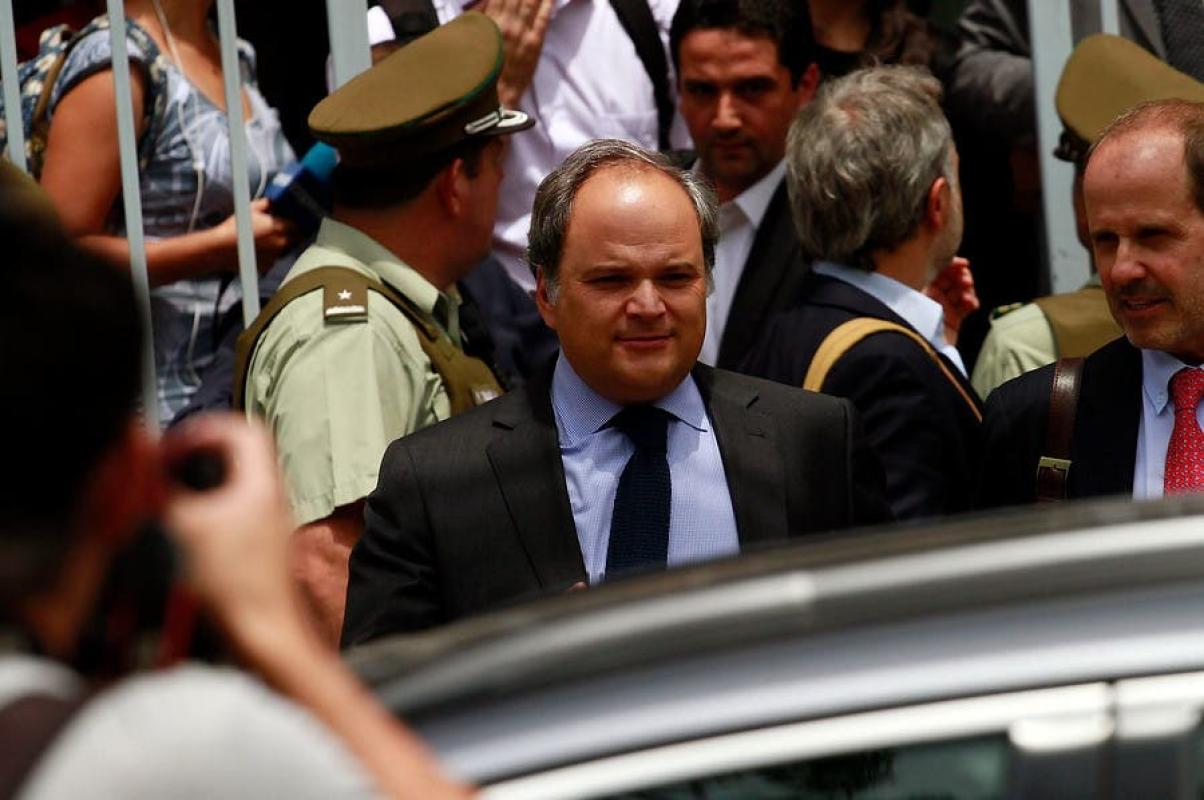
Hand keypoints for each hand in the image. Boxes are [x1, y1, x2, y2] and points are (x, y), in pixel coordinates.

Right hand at [160, 413, 299, 646]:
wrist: (264, 633)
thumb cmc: (233, 583)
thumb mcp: (184, 529)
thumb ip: (162, 492)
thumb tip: (143, 469)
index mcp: (261, 483)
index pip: (242, 429)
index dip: (203, 429)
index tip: (172, 446)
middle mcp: (272, 496)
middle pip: (239, 452)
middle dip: (199, 452)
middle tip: (169, 465)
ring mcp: (270, 521)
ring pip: (235, 481)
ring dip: (202, 481)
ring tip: (171, 495)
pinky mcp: (261, 544)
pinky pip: (234, 509)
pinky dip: (208, 508)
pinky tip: (185, 529)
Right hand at [214, 198, 296, 273]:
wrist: (221, 248)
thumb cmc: (234, 229)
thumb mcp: (250, 208)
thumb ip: (267, 203)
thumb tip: (273, 202)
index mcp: (279, 228)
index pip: (298, 226)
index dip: (293, 223)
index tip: (289, 222)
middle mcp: (281, 243)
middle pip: (295, 239)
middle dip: (290, 234)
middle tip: (278, 230)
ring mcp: (275, 256)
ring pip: (285, 250)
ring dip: (280, 245)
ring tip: (264, 240)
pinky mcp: (268, 266)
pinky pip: (274, 260)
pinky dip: (270, 255)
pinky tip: (259, 249)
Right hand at [478, 0, 553, 106]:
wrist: (493, 99)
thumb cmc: (478, 71)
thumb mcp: (471, 40)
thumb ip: (478, 19)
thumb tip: (483, 3)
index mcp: (488, 21)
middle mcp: (506, 23)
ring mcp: (522, 32)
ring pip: (531, 0)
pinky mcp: (535, 44)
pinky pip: (543, 17)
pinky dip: (547, 3)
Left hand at [925, 256, 978, 345]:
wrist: (917, 347)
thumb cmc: (910, 318)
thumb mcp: (916, 292)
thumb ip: (931, 277)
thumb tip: (948, 261)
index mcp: (918, 286)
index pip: (938, 269)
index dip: (952, 264)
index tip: (964, 264)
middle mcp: (930, 296)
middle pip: (951, 279)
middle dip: (962, 277)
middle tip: (966, 280)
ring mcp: (942, 309)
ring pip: (961, 292)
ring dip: (968, 290)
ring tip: (967, 294)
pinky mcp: (952, 321)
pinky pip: (965, 308)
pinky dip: (971, 303)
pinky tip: (971, 304)